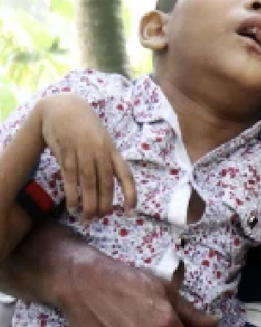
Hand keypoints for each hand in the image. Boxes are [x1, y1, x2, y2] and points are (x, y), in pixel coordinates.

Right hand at [40, 94, 136, 222]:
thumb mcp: (102, 141)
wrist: (63, 107)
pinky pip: (70, 178)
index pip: (125, 175)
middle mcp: (100, 152)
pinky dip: (72, 194)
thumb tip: (107, 188)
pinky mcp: (66, 153)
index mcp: (112, 150)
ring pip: (88, 183)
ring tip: (87, 218)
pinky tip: (73, 207)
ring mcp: (82, 152)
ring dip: (88, 204)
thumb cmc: (86, 128)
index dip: (130, 194)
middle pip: (105, 184)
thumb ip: (107, 161)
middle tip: (100, 218)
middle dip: (104, 204)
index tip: (131, 211)